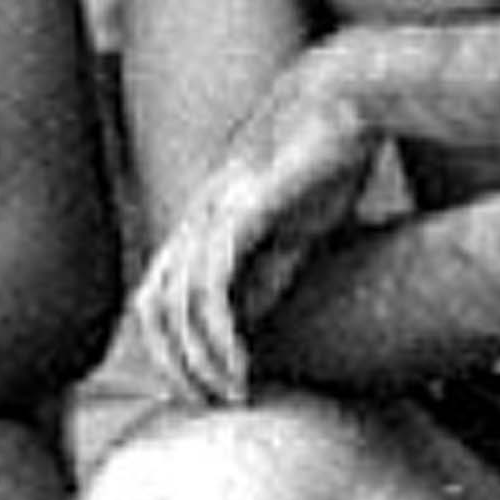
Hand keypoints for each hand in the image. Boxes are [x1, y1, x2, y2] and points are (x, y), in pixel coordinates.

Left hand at [125, 64, 378, 405]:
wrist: (348, 96)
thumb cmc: (325, 156)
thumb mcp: (294, 227)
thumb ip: (267, 270)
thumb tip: (248, 321)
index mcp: (203, 216)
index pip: (157, 294)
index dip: (170, 347)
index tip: (203, 386)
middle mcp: (195, 214)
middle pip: (151, 306)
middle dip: (172, 364)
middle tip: (206, 403)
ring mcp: (212, 211)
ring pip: (174, 306)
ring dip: (196, 361)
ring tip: (230, 395)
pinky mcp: (238, 212)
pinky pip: (210, 289)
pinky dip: (219, 337)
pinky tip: (242, 367)